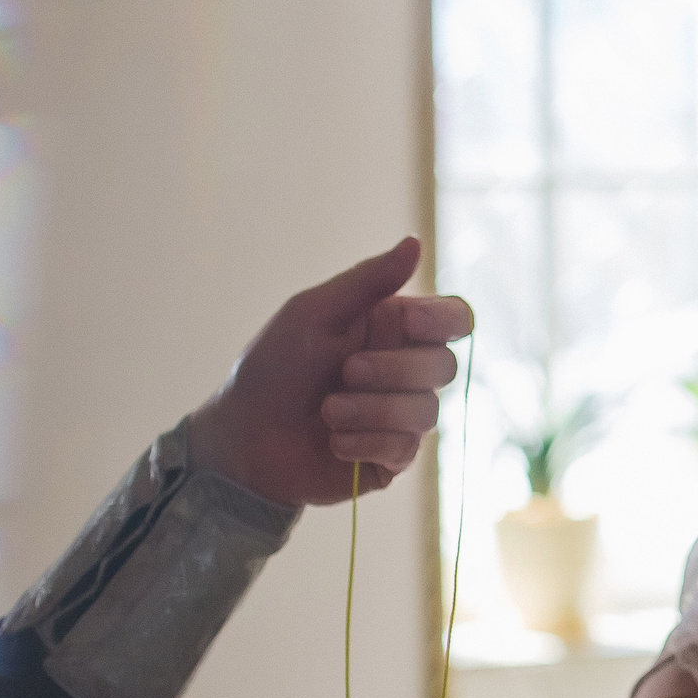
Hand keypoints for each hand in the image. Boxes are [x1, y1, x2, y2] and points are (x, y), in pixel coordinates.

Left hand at [185, 237, 474, 506]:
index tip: (408, 322)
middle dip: (393, 371)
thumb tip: (415, 241)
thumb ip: (368, 280)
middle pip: (444, 366)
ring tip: (328, 413)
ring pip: (427, 411)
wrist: (243, 438)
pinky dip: (364, 442)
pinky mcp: (392, 456)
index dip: (444, 320)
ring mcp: (402, 415)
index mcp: (394, 329)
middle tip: (346, 371)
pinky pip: (405, 448)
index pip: (455, 318)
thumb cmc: (272, 368)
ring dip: (371, 411)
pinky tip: (333, 442)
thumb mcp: (313, 313)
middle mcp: (406, 370)